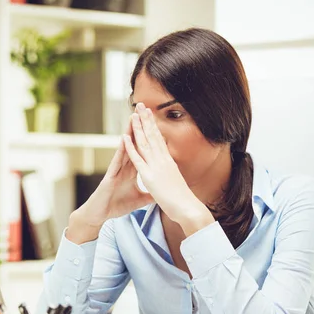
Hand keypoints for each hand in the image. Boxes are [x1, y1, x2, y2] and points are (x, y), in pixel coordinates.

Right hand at [67, 121, 153, 243]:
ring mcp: (117, 168)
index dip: (150, 138)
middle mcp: (125, 166)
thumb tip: (162, 193)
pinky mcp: (110, 174)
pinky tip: (124, 139)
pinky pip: (116, 160)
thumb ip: (150, 194)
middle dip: (140, 128)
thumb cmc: (117, 205)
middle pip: (135, 143)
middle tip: (146, 111)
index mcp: (133, 170)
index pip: (143, 150)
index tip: (158, 125)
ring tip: (134, 117)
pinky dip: (121, 150)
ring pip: (125, 147)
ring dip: (129, 133)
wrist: (101, 214)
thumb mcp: (139, 200)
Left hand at [122, 103, 214, 235]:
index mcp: (169, 162)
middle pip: (153, 136)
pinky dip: (131, 147)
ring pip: (145, 142)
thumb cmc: (184, 200)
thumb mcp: (176, 183)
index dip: (154, 126)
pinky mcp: (149, 176)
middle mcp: (163, 160)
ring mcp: (156, 167)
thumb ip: (171, 175)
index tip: (149, 115)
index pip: (159, 140)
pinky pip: (138, 158)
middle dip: (146, 120)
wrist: (188, 208)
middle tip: (141, 105)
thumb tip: (171, 171)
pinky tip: (125, 136)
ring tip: (133, 113)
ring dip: (138, 127)